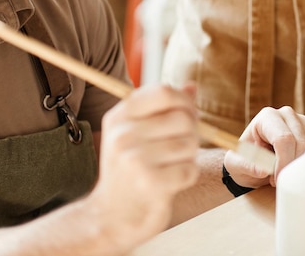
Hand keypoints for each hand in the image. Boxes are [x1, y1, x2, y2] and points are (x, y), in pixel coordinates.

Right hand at [86, 85, 199, 246]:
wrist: (112, 216)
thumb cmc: (131, 169)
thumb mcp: (138, 133)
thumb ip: (165, 108)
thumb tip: (192, 87)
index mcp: (120, 115)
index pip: (165, 92)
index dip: (185, 102)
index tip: (187, 115)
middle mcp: (123, 134)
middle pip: (183, 118)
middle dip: (190, 133)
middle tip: (176, 149)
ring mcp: (134, 158)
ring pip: (190, 144)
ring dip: (188, 157)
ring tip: (169, 166)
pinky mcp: (149, 182)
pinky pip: (189, 170)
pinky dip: (187, 177)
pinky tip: (170, 182)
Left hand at [223, 106, 304, 187]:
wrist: (254, 160)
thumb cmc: (245, 160)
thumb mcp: (236, 165)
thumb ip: (246, 166)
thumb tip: (263, 170)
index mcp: (267, 117)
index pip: (283, 138)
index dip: (282, 162)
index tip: (276, 180)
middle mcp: (287, 114)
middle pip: (301, 143)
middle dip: (291, 166)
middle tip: (277, 180)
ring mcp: (303, 122)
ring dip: (299, 166)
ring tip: (282, 174)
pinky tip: (293, 169)